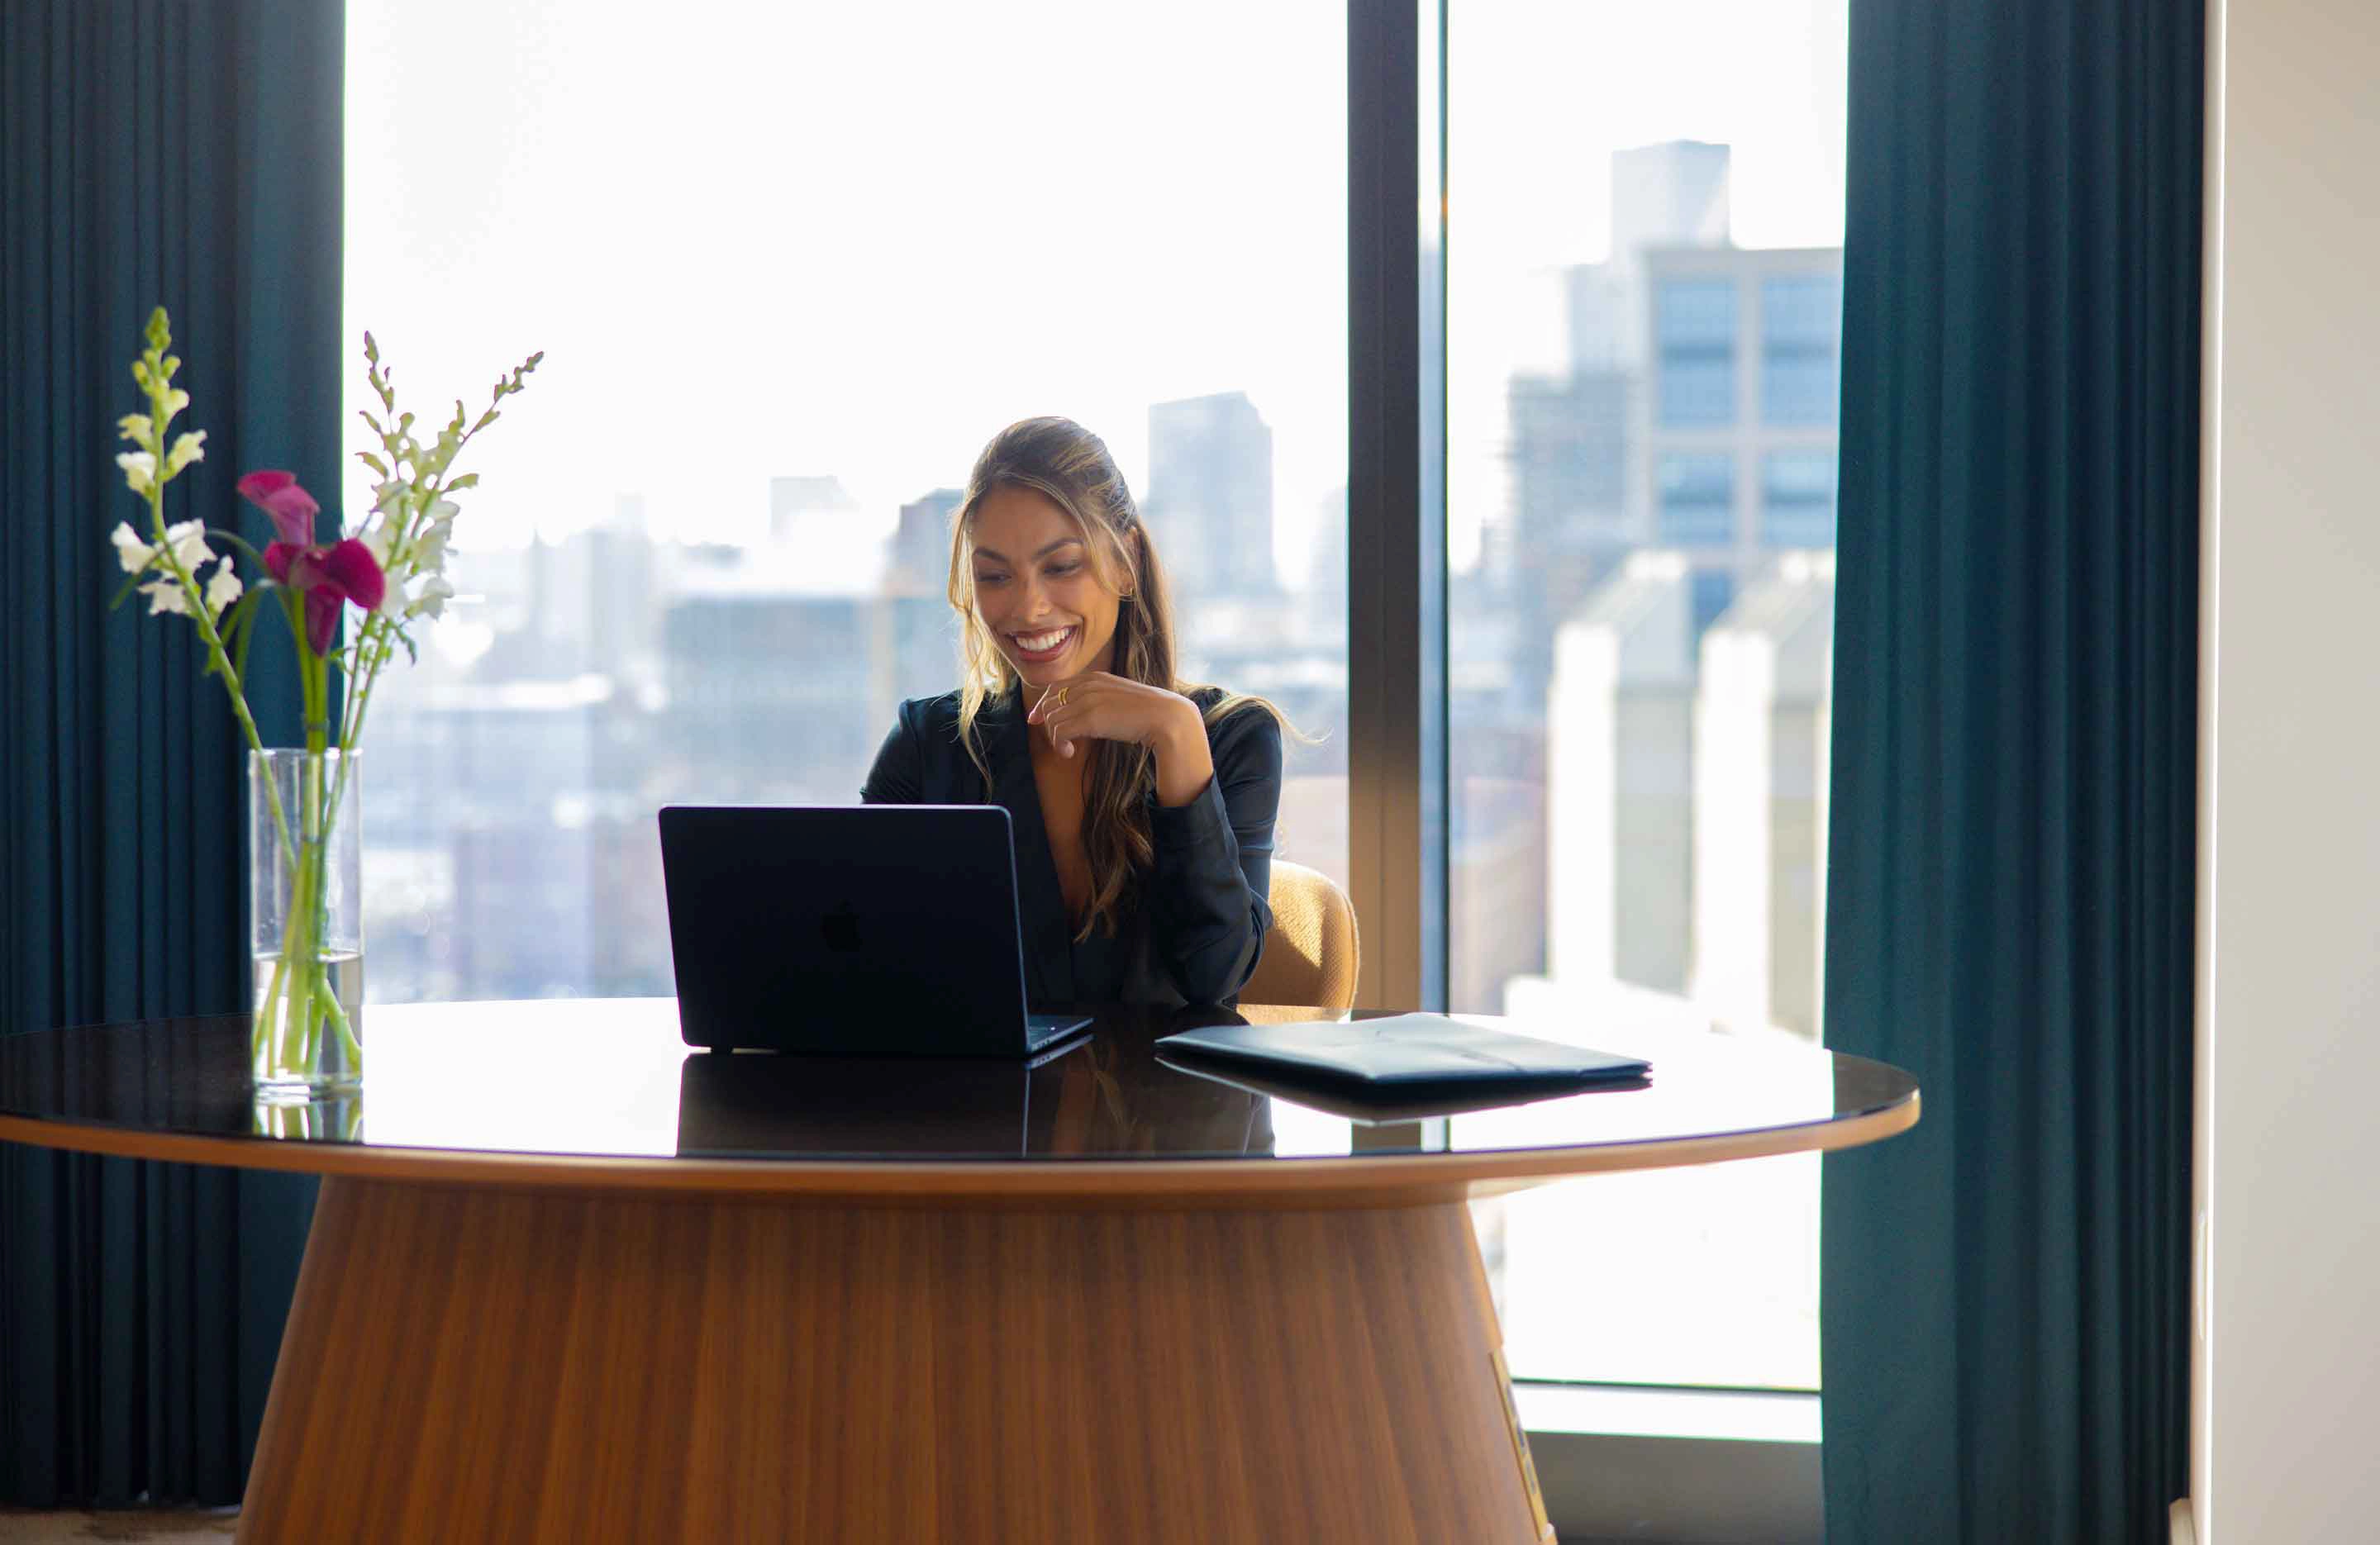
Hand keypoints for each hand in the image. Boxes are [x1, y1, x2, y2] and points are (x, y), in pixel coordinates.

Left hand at [1026, 672, 1214, 805]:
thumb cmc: (1147, 714)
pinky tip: (1070, 753)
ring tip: (1068, 750)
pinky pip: (1059, 731)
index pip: (1056, 687)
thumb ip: (1100, 701)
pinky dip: (1059, 745)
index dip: (1043, 704)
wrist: (1166, 717)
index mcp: (1095, 678)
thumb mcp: (1119, 699)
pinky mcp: (1090, 718)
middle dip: (1046, 724)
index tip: (1037, 719)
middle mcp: (1088, 685)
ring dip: (1055, 738)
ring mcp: (1088, 700)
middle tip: (1058, 742)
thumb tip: (1084, 717)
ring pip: (1051, 718)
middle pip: (1049, 703)